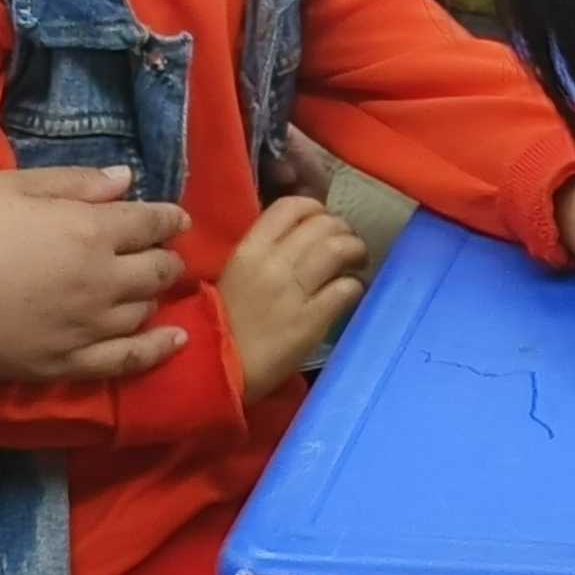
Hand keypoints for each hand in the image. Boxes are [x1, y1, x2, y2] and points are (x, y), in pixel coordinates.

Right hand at [0, 166, 194, 395]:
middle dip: (166, 257)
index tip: (176, 218)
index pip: (150, 223)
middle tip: (162, 252)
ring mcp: (87, 328)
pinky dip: (158, 350)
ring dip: (154, 296)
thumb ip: (75, 184)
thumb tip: (127, 180)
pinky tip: (176, 341)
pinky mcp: (66, 364)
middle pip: (157, 270)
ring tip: (149, 288)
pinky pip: (127, 361)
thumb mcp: (13, 187)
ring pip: (144, 312)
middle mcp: (101, 281)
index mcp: (89, 230)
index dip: (168, 218)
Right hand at [223, 195, 369, 401]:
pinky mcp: (311, 320)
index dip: (315, 208)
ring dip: (357, 251)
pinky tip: (354, 291)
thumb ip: (264, 254)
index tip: (324, 221)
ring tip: (359, 262)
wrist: (215, 368)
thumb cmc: (223, 324)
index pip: (290, 206)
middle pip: (323, 225)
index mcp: (249, 249)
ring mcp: (293, 291)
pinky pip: (345, 289)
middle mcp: (273, 262)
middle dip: (343, 230)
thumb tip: (299, 241)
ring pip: (339, 249)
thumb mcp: (235, 275)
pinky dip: (356, 285)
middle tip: (348, 244)